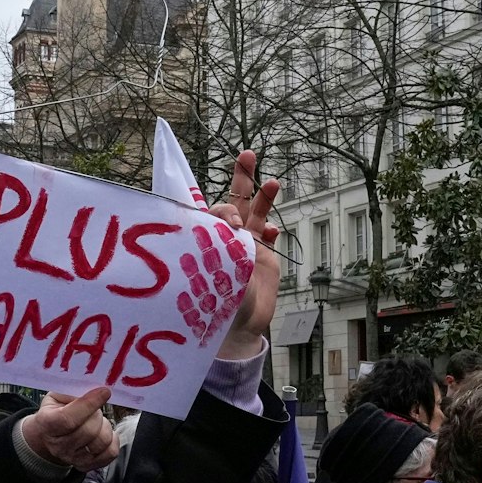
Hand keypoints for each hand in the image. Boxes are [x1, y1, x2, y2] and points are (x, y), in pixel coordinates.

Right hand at [21, 388, 117, 471]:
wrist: (49, 433)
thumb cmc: (56, 409)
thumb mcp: (57, 395)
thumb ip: (73, 391)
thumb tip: (95, 390)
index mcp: (47, 424)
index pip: (68, 419)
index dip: (89, 404)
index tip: (104, 392)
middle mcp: (57, 446)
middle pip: (88, 431)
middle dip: (97, 413)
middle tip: (94, 407)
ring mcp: (72, 458)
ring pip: (101, 442)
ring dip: (105, 426)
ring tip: (97, 420)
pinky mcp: (86, 465)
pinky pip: (110, 453)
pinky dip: (113, 440)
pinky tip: (104, 432)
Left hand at [211, 150, 280, 359]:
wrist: (237, 328)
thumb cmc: (215, 305)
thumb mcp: (215, 275)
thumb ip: (222, 251)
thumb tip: (230, 225)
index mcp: (208, 239)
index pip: (212, 211)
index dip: (221, 210)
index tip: (230, 223)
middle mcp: (226, 238)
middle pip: (234, 200)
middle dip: (241, 178)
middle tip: (246, 154)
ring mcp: (246, 246)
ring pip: (255, 213)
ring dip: (263, 196)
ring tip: (273, 182)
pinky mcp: (264, 257)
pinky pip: (268, 236)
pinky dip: (271, 230)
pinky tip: (272, 232)